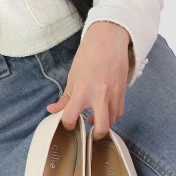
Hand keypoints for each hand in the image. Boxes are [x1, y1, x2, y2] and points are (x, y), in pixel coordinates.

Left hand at [47, 20, 131, 139]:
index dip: (67, 124)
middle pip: (101, 127)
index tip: (68, 123)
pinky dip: (112, 115)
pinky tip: (104, 110)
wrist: (109, 40)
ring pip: (112, 121)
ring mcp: (114, 94)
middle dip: (94, 135)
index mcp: (83, 90)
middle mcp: (100, 95)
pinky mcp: (123, 92)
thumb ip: (64, 97)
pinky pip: (119, 112)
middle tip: (88, 134)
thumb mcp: (72, 76)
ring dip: (103, 124)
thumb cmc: (88, 55)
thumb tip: (52, 111)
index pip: (71, 117)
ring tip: (95, 120)